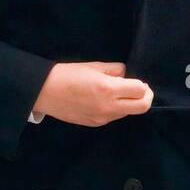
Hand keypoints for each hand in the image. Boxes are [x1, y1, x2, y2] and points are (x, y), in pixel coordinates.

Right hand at [32, 61, 152, 126]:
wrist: (42, 92)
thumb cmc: (64, 74)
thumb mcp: (91, 66)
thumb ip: (113, 70)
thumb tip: (125, 74)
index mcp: (107, 89)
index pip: (140, 90)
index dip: (142, 85)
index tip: (137, 81)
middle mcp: (108, 106)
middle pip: (142, 107)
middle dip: (146, 98)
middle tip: (140, 90)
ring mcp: (102, 117)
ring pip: (127, 113)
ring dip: (128, 103)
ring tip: (114, 94)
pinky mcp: (95, 123)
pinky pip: (113, 117)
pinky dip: (114, 109)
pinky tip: (100, 100)